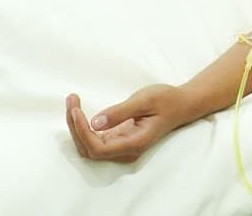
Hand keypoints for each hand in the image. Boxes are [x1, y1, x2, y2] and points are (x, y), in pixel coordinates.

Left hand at [65, 86, 189, 163]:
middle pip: (89, 150)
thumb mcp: (145, 100)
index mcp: (134, 143)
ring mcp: (122, 148)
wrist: (180, 105)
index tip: (76, 110)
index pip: (98, 149)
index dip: (82, 132)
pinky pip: (94, 140)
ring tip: (72, 101)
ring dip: (76, 126)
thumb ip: (120, 112)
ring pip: (89, 146)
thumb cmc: (165, 100)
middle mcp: (126, 151)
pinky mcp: (118, 141)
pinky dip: (82, 126)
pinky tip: (78, 110)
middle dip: (75, 127)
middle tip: (71, 100)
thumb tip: (94, 123)